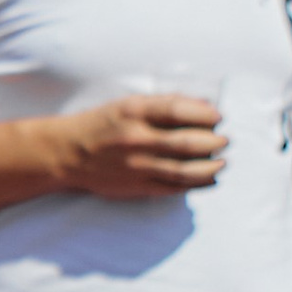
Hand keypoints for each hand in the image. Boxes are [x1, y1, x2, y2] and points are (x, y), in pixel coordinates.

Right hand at [55, 94, 227, 197]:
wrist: (66, 154)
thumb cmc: (100, 125)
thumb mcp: (126, 105)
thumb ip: (162, 104)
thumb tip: (202, 104)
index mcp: (132, 111)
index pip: (178, 110)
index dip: (204, 113)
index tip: (219, 116)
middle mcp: (136, 138)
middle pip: (187, 142)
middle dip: (213, 142)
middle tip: (225, 140)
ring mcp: (137, 165)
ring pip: (185, 169)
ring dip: (210, 166)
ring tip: (222, 162)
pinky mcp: (136, 186)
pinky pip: (174, 187)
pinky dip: (196, 185)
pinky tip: (209, 179)